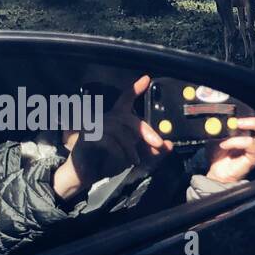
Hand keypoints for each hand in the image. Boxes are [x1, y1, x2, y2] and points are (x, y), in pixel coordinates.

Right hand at [53, 74, 170, 201]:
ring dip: (131, 147)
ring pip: (118, 130)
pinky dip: (119, 152)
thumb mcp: (133, 156)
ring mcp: (93, 128)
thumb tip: (169, 145)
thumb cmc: (107, 162)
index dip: (134, 89)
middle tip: (158, 143)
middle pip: (127, 118)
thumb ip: (150, 151)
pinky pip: (107, 140)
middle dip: (145, 131)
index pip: (124, 100)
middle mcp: (104, 120)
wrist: (85, 176)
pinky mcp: (86, 139)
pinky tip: (123, 162)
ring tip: (135, 161)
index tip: (146, 79)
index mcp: (116, 121)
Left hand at [205, 115, 254, 185]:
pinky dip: (237, 141)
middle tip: (237, 120)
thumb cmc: (219, 156)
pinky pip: (250, 144)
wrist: (217, 174)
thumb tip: (217, 120)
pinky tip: (225, 144)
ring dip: (247, 127)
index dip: (249, 114)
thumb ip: (220, 127)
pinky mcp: (254, 157)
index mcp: (251, 134)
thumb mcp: (217, 136)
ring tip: (231, 130)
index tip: (233, 113)